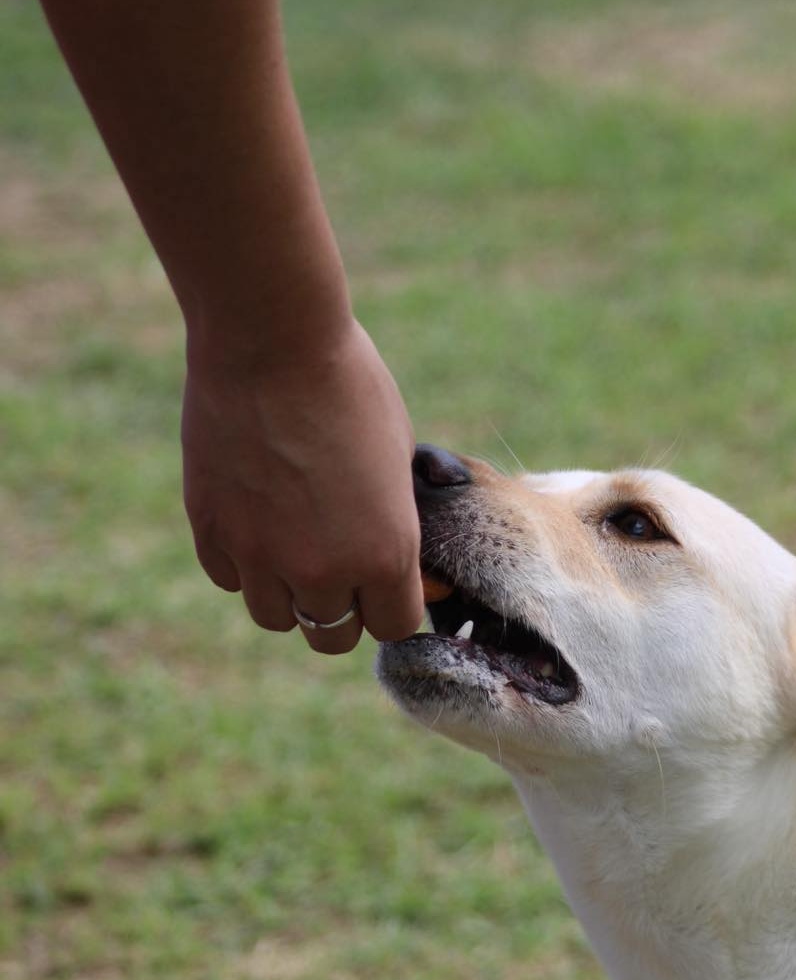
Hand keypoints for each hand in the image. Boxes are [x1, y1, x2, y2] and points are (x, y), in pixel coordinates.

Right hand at [181, 319, 422, 652]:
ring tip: (295, 547)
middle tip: (341, 574)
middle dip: (343, 611)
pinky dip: (245, 563)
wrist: (272, 342)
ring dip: (290, 594)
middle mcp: (322, 569)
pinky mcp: (211, 532)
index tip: (387, 583)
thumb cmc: (351, 386)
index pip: (394, 626)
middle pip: (333, 637)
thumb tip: (397, 553)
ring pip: (276, 618)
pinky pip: (231, 579)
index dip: (393, 605)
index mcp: (385, 554)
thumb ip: (393, 519)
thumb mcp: (400, 456)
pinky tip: (257, 521)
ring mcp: (260, 555)